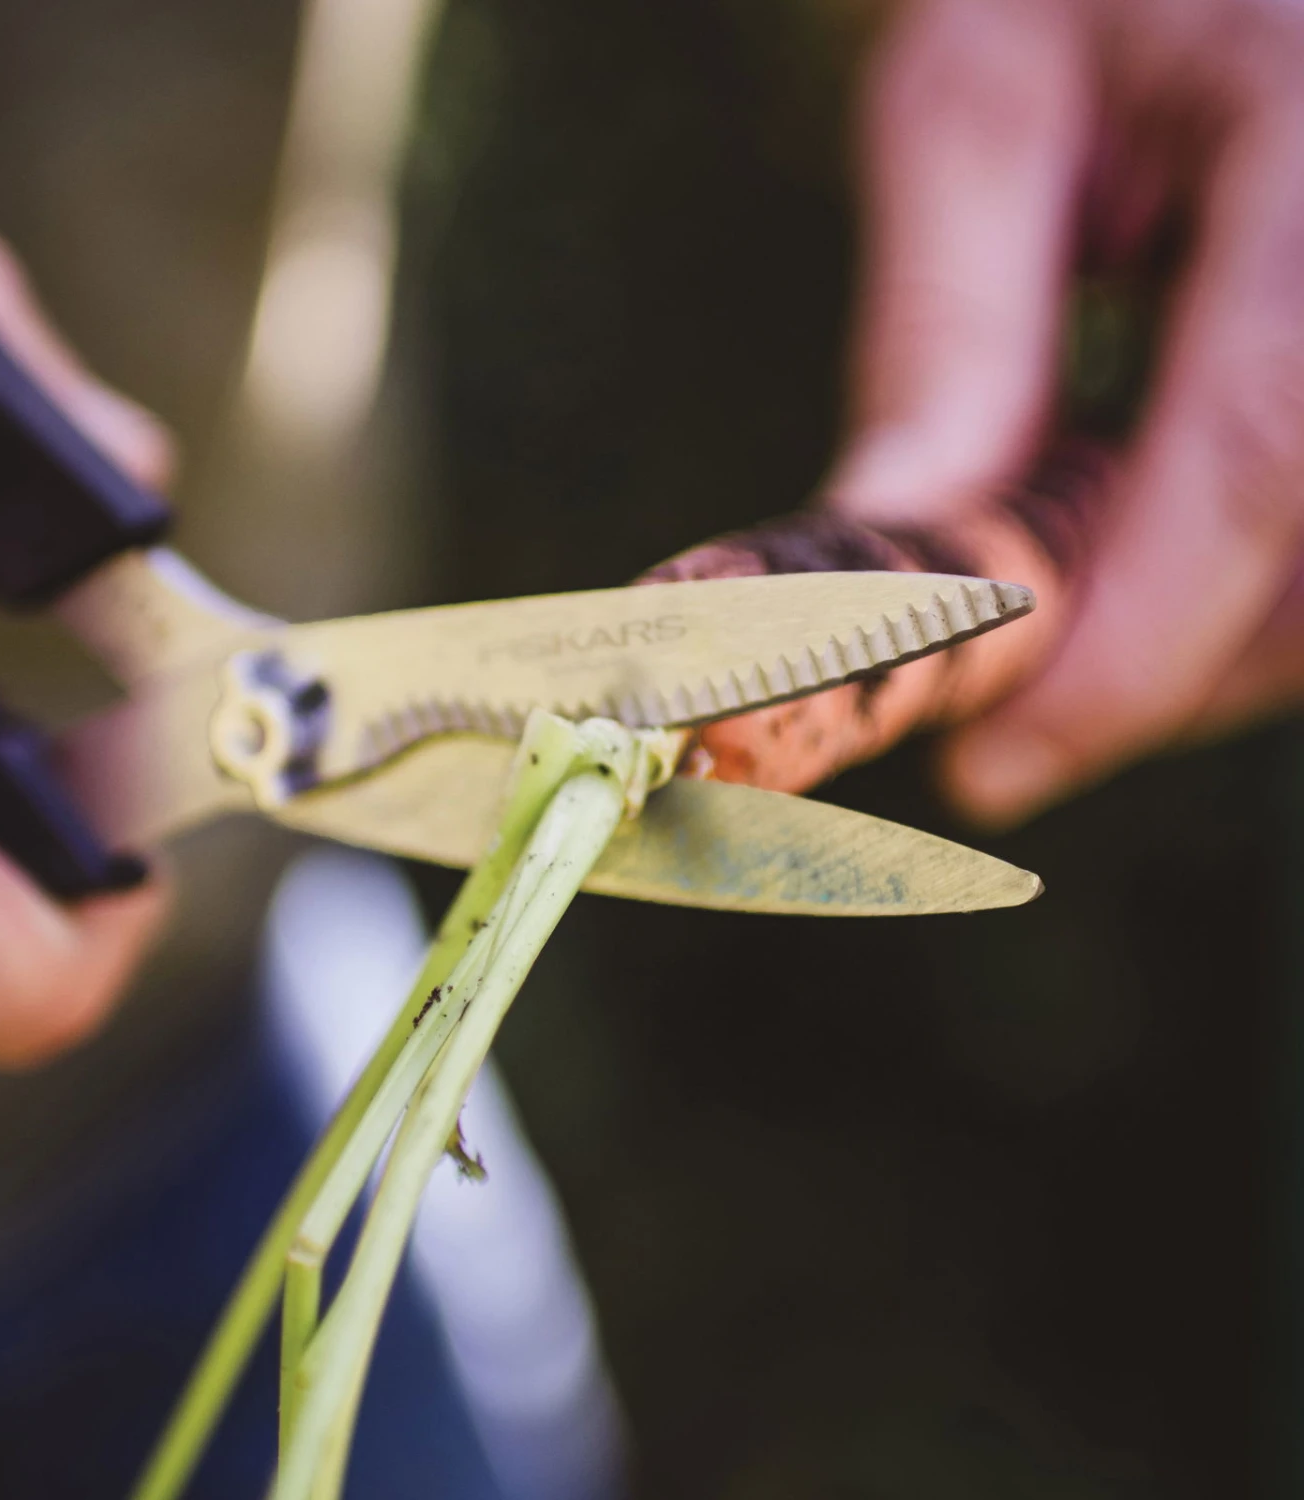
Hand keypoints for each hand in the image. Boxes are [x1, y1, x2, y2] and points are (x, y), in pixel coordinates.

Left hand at [830, 0, 1303, 822]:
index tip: (994, 770)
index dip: (1135, 644)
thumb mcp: (982, 102)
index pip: (1267, 440)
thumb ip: (947, 335)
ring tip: (1082, 610)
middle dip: (1167, 667)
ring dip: (1216, 640)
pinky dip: (1262, 581)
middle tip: (1015, 710)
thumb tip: (894, 572)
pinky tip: (1173, 548)